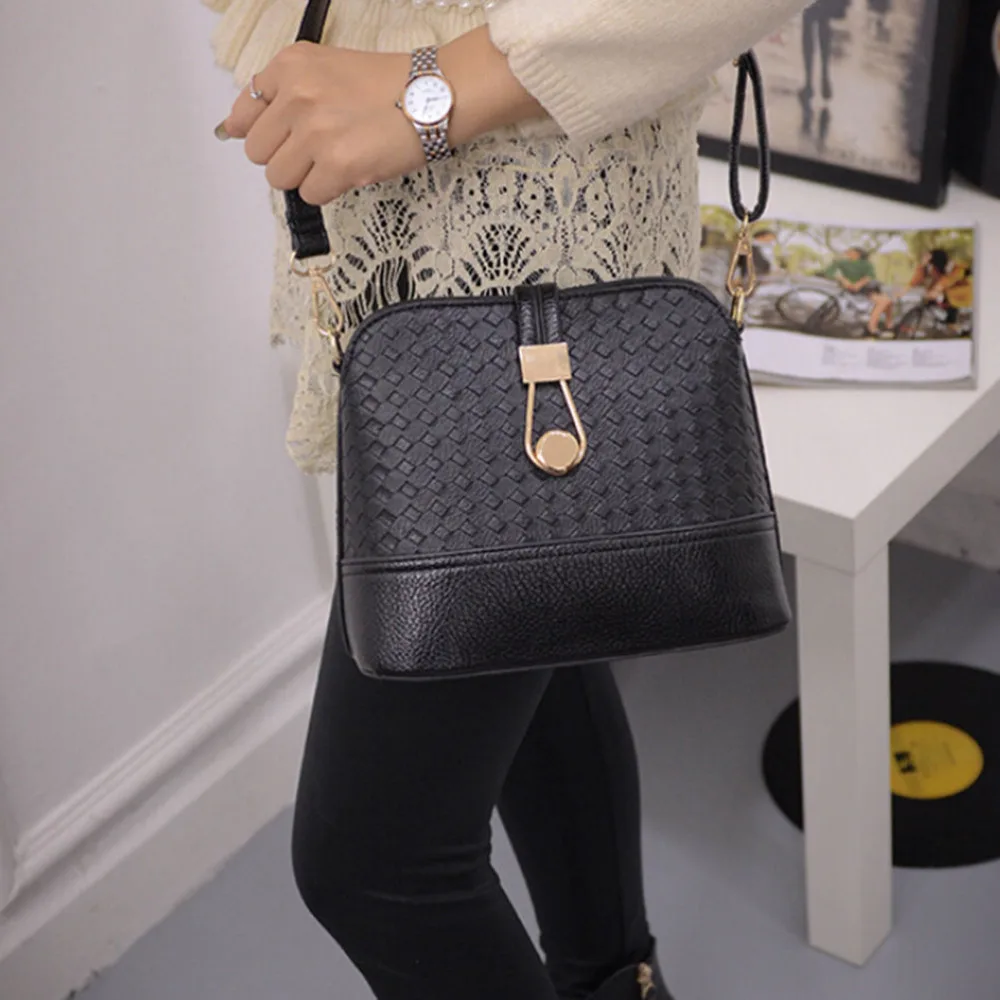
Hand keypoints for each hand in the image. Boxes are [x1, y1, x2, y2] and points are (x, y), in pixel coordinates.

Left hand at [219, 42, 423, 205]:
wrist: (434, 95)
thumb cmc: (389, 85)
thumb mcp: (327, 68)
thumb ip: (282, 93)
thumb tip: (234, 129)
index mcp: (291, 66)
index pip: (244, 111)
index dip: (256, 131)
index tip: (273, 139)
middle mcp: (298, 95)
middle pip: (258, 151)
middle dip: (285, 156)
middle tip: (318, 149)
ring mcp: (316, 132)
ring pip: (280, 177)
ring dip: (305, 176)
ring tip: (335, 159)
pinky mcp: (337, 165)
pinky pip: (309, 195)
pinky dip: (328, 190)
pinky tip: (350, 170)